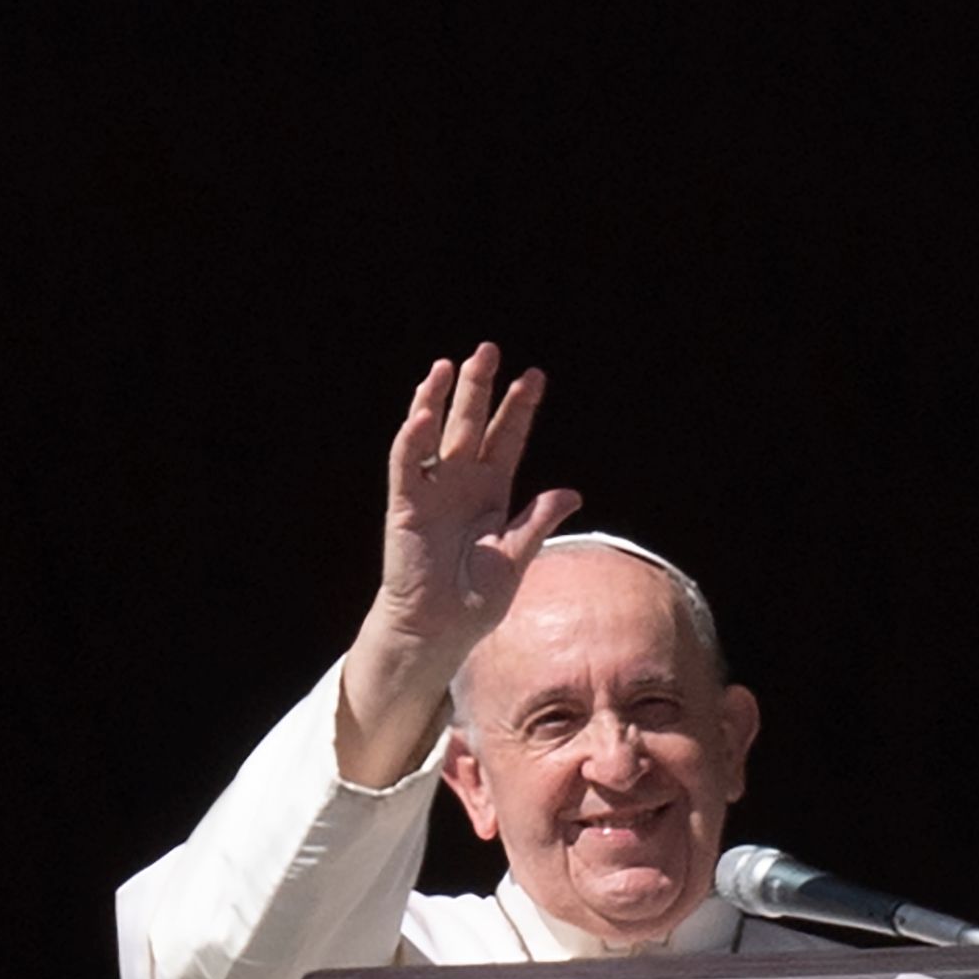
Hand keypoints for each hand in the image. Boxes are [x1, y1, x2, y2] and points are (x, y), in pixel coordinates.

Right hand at [337, 343, 580, 781]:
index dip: (519, 409)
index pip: (508, 439)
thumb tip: (571, 492)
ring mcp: (433, 491)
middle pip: (472, 425)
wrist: (441, 629)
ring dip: (442, 401)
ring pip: (436, 434)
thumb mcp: (516, 556)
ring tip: (449, 365)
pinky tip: (422, 411)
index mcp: (493, 493)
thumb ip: (538, 521)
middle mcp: (462, 484)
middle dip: (481, 389)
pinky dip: (412, 438)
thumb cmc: (477, 599)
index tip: (535, 376)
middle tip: (490, 349)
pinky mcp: (407, 505)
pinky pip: (408, 465)